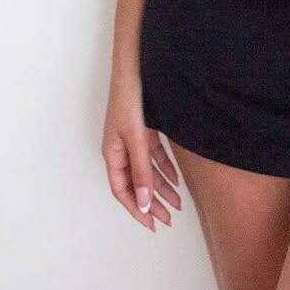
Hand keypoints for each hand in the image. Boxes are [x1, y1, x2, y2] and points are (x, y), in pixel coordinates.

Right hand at [102, 70, 182, 230]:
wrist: (135, 66)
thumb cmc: (129, 99)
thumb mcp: (136, 138)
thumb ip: (141, 171)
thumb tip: (145, 203)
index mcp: (113, 153)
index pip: (123, 191)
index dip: (136, 209)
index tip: (151, 224)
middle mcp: (121, 149)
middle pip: (136, 183)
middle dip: (152, 203)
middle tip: (168, 219)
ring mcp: (133, 138)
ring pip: (147, 171)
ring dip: (161, 187)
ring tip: (177, 203)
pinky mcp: (144, 128)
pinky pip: (154, 155)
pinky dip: (164, 168)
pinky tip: (176, 178)